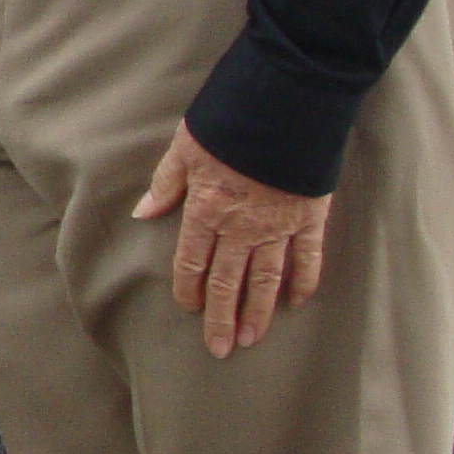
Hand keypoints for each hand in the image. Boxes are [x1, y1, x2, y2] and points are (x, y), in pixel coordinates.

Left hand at [132, 122, 334, 358]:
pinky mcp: (310, 217)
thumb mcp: (186, 147)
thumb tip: (143, 212)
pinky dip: (303, 281)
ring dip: (257, 312)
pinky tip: (296, 302)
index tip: (188, 309)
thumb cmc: (231, 123)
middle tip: (220, 349)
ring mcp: (278, 225)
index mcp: (207, 210)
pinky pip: (307, 258)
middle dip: (221, 318)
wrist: (287, 105)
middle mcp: (241, 226)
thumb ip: (166, 184)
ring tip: (251, 339)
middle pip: (227, 281)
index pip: (193, 262)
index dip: (189, 289)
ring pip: (266, 279)